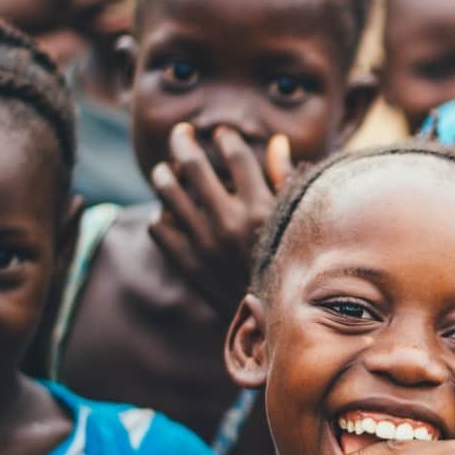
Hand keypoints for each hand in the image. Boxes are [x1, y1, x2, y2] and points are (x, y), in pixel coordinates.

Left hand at [148, 123, 293, 317]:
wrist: (274, 321)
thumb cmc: (290, 264)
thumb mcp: (294, 222)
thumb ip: (285, 179)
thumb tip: (277, 142)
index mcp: (260, 209)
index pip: (236, 156)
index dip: (226, 138)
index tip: (222, 135)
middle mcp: (229, 222)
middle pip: (195, 166)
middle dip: (183, 142)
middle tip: (180, 133)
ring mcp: (204, 244)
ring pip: (169, 194)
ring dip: (163, 174)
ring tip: (165, 169)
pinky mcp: (188, 265)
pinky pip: (159, 229)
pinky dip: (160, 216)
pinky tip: (168, 213)